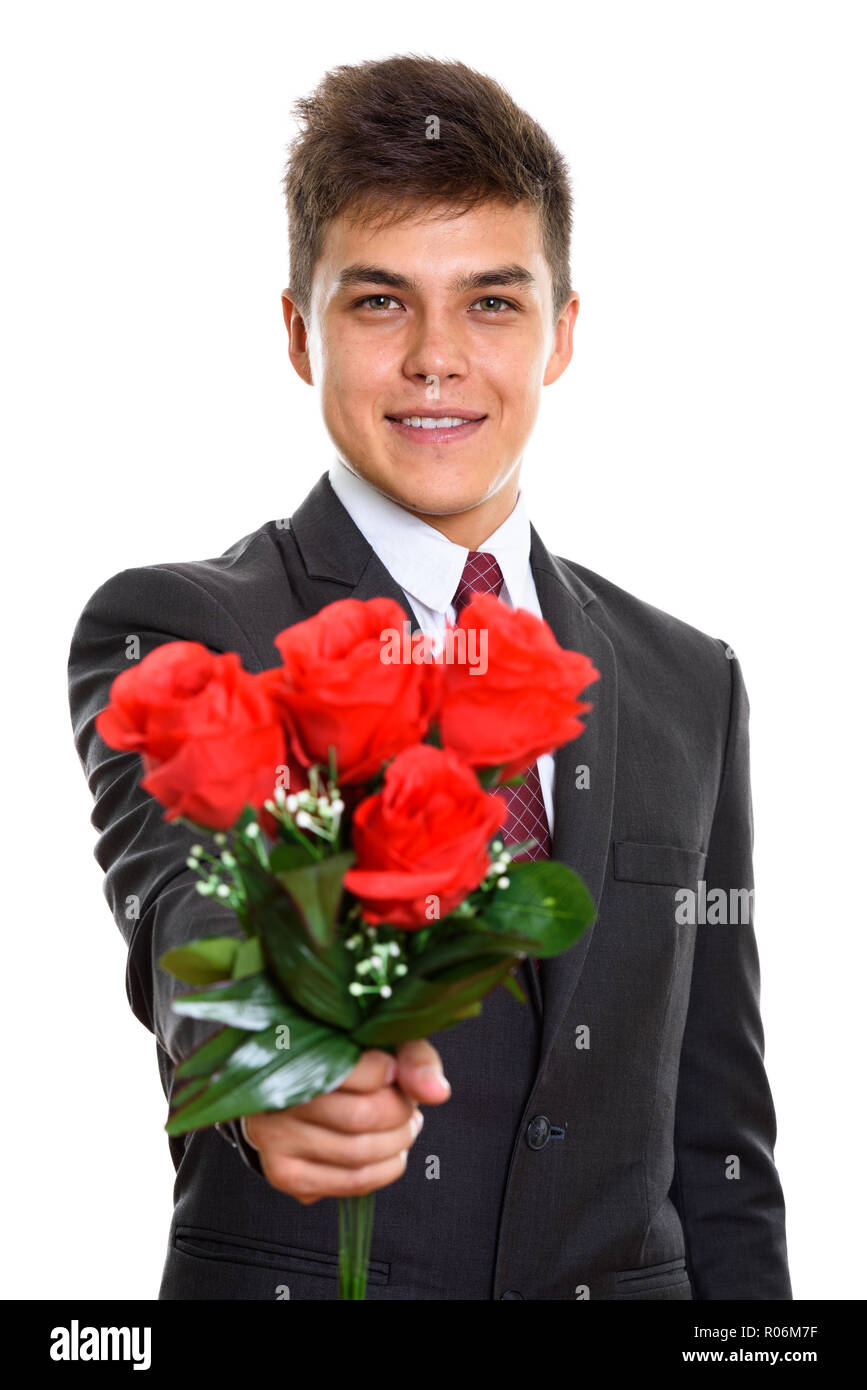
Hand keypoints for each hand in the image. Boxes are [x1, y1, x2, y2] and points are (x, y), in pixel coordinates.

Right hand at [241, 1038, 450, 1204]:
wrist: (292, 1088)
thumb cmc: (343, 1058)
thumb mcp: (379, 1042)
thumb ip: (412, 1058)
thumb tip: (438, 1093)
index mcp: (293, 1052)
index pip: (356, 1072)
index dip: (390, 1074)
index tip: (394, 1070)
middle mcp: (276, 1098)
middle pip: (362, 1117)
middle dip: (400, 1113)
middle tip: (408, 1106)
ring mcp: (274, 1140)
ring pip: (358, 1154)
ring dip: (397, 1143)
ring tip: (405, 1128)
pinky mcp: (283, 1174)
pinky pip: (349, 1183)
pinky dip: (384, 1171)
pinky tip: (390, 1153)